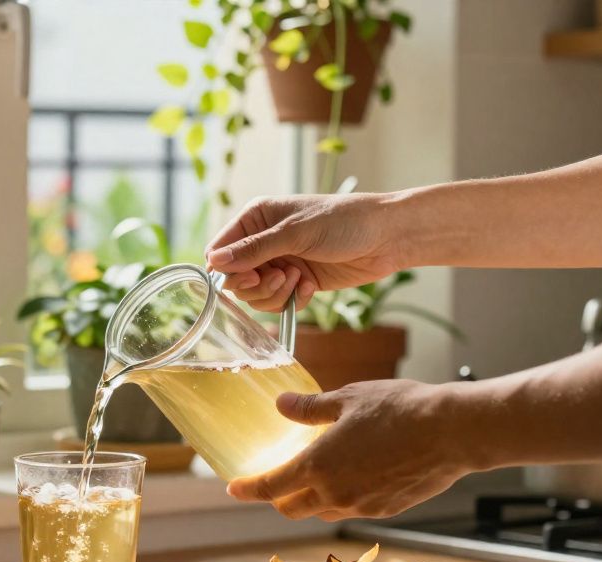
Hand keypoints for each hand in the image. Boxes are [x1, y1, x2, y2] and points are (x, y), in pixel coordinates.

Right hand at [205, 193, 406, 311]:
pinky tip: (312, 286)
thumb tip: (214, 262)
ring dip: (275, 294)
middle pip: (235, 279)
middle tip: (281, 278)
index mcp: (256, 219)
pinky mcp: (297, 282)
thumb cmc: (343, 221)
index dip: (227, 270)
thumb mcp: (295, 233)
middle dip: (256, 285)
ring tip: (299, 280)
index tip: (248, 278)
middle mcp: (263, 241)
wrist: (387, 237)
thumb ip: (253, 250)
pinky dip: (293, 299)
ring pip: (256, 295)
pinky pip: (279, 302)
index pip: (219, 250)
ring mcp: (280, 263)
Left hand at [226, 380, 469, 520]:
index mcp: (318, 466)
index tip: (232, 487)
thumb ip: (309, 409)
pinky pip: (350, 510)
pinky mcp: (385, 510)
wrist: (454, 432)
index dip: (247, 489)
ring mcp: (361, 506)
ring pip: (321, 512)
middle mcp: (335, 494)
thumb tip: (281, 405)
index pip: (270, 487)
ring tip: (311, 477)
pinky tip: (348, 478)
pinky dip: (338, 499)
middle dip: (276, 497)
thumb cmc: (401, 409)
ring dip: (308, 500)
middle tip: (272, 480)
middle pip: (291, 508)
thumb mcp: (348, 399)